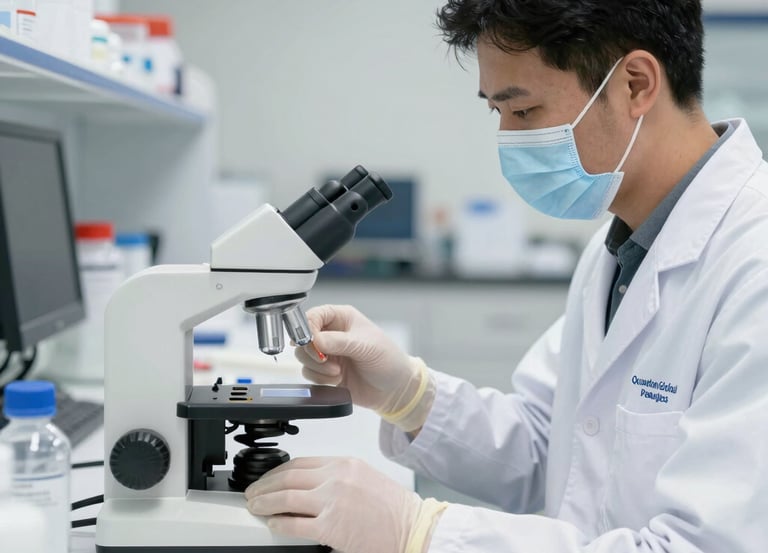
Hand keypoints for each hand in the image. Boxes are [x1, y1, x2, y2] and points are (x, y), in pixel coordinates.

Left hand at [245, 457, 426, 552]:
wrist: (414, 528)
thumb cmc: (393, 509)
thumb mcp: (364, 479)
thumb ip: (337, 478)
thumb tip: (308, 486)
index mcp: (344, 464)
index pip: (300, 463)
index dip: (277, 471)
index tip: (268, 478)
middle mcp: (336, 478)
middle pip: (288, 477)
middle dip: (264, 486)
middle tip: (253, 493)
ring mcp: (333, 501)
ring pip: (286, 497)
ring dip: (265, 503)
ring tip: (255, 507)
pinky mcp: (332, 526)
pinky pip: (295, 523)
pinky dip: (279, 523)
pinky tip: (272, 524)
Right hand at [296, 305, 421, 414]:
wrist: (395, 389)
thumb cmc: (388, 359)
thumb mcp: (365, 346)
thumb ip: (338, 342)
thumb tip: (314, 339)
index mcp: (341, 318)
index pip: (312, 316)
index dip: (307, 329)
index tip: (313, 343)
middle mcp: (331, 334)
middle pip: (302, 338)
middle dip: (311, 353)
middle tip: (325, 360)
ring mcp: (327, 354)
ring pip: (303, 357)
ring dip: (317, 368)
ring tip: (337, 372)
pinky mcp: (325, 373)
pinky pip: (309, 374)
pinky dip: (320, 379)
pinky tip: (338, 380)